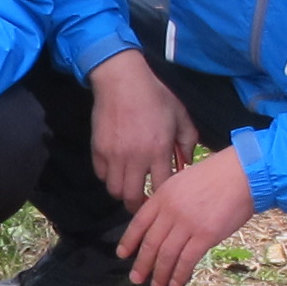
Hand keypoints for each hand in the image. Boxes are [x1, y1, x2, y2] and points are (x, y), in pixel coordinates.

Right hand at [88, 51, 194, 210]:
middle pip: (133, 197)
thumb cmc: (155, 95)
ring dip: (123, 192)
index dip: (163, 196)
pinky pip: (101, 174)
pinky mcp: (98, 149)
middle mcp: (136, 157)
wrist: (122, 80)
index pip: (161, 187)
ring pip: (115, 190)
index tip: (163, 198)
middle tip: (142, 203)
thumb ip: (188, 140)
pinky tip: (117, 169)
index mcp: (159, 150)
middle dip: (138, 206)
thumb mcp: (180, 114)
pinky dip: (109, 176)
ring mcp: (114, 155)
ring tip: (129, 187)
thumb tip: (187, 162)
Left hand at [115, 148, 256, 285]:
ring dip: (160, 274)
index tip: (122, 255)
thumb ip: (168, 201)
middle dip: (142, 264)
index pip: (139, 223)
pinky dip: (179, 274)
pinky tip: (176, 283)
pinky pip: (186, 260)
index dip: (129, 241)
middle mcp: (171, 211)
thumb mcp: (182, 181)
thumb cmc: (216, 176)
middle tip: (136, 278)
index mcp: (162, 196)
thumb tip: (160, 224)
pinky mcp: (205, 235)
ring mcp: (187, 224)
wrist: (243, 174)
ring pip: (166, 255)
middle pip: (150, 243)